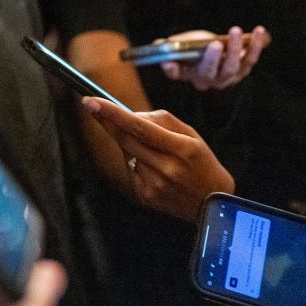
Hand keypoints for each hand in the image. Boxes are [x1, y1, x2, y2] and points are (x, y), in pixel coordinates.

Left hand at [82, 96, 232, 221]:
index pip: (139, 127)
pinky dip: (135, 161)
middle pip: (125, 139)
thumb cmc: (202, 163)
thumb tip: (132, 115)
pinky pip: (131, 169)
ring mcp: (155, 185)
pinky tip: (152, 166)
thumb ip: (161, 121)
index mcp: (181, 148)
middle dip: (107, 121)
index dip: (113, 113)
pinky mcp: (146, 197)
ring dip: (128, 142)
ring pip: (127, 153)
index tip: (92, 101)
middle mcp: (167, 168)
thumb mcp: (191, 135)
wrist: (213, 203)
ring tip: (150, 147)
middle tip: (94, 106)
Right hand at [160, 26, 268, 90]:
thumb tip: (160, 51)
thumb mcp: (179, 47)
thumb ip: (169, 49)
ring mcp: (229, 77)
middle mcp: (210, 81)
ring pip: (233, 67)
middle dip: (212, 59)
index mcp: (190, 75)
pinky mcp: (243, 68)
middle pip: (212, 73)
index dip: (174, 70)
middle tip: (214, 43)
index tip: (169, 62)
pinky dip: (255, 45)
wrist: (214, 51)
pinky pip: (250, 58)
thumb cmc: (194, 49)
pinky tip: (259, 30)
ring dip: (235, 49)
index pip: (179, 75)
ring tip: (235, 31)